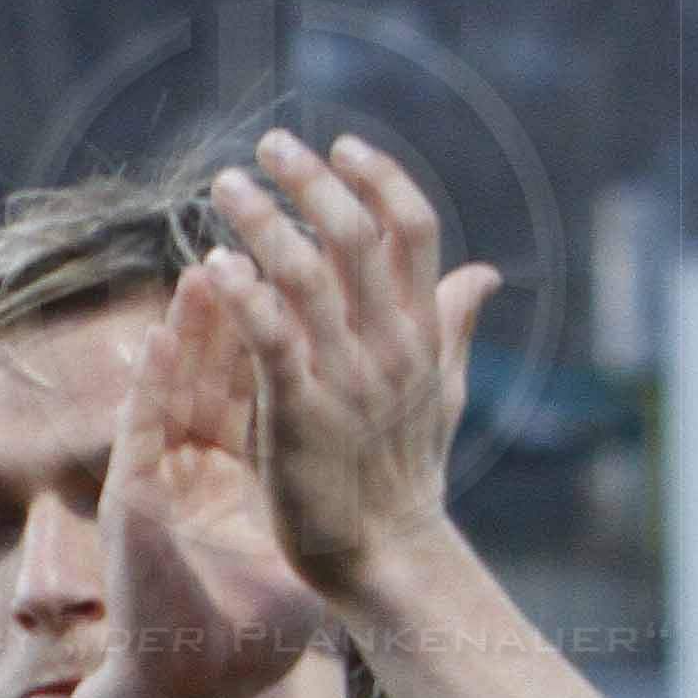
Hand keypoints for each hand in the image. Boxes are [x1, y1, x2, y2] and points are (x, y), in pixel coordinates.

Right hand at [87, 256, 331, 697]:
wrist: (195, 691)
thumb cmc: (252, 639)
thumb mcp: (312, 560)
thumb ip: (344, 509)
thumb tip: (397, 485)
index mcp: (237, 478)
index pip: (258, 390)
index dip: (278, 335)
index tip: (305, 280)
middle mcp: (192, 469)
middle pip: (213, 374)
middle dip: (232, 310)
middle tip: (253, 245)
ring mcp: (157, 480)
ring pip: (172, 389)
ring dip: (186, 330)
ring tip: (206, 267)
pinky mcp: (131, 501)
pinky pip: (139, 431)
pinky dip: (146, 384)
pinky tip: (155, 341)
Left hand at [196, 131, 494, 605]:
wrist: (384, 553)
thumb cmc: (403, 470)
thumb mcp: (439, 389)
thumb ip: (452, 325)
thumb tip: (485, 272)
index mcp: (423, 332)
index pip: (416, 232)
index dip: (381, 180)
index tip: (341, 144)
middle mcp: (392, 345)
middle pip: (360, 238)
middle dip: (314, 183)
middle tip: (270, 145)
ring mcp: (349, 376)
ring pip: (310, 276)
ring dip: (265, 223)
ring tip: (226, 187)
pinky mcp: (301, 412)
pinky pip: (272, 338)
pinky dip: (244, 295)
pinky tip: (213, 264)